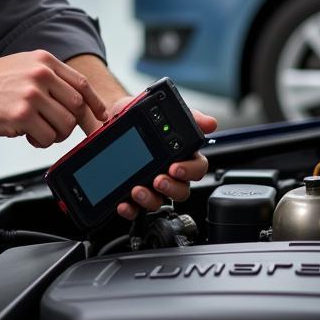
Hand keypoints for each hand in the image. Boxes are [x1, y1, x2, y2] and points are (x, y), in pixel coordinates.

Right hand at [0, 51, 107, 147]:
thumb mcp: (21, 67)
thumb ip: (46, 79)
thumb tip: (72, 102)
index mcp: (43, 61)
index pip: (81, 83)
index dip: (94, 103)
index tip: (101, 116)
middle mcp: (41, 74)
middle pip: (77, 106)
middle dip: (69, 123)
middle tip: (54, 129)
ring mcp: (32, 95)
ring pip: (65, 125)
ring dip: (54, 135)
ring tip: (35, 131)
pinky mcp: (21, 115)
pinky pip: (46, 137)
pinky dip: (39, 141)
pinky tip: (24, 134)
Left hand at [112, 100, 216, 219]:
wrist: (109, 118)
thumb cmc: (139, 115)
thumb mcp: (161, 110)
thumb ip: (189, 116)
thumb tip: (210, 123)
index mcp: (182, 156)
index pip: (197, 169)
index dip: (190, 171)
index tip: (176, 168)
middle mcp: (170, 175)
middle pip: (181, 190)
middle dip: (170, 187)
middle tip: (158, 180)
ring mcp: (152, 187)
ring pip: (159, 201)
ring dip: (149, 199)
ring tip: (137, 190)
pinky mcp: (133, 196)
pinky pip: (136, 210)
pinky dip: (130, 209)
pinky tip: (123, 203)